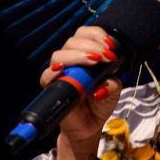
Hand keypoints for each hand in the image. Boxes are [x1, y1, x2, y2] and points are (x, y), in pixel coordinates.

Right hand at [40, 26, 122, 159]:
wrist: (90, 126)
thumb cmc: (100, 103)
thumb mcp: (114, 91)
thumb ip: (112, 83)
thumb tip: (101, 84)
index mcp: (86, 54)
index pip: (86, 34)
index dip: (97, 35)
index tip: (110, 46)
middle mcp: (72, 60)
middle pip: (73, 41)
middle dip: (91, 45)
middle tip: (106, 56)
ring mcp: (60, 73)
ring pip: (60, 54)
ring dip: (77, 55)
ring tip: (94, 62)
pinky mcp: (51, 87)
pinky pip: (46, 76)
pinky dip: (53, 71)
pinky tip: (63, 70)